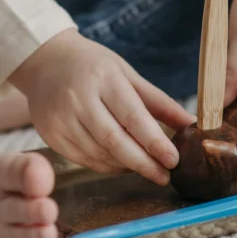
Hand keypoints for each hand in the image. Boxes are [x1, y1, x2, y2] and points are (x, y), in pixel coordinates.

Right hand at [9, 30, 194, 185]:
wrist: (45, 61)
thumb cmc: (92, 65)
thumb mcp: (126, 73)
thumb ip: (158, 101)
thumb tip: (191, 123)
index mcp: (103, 78)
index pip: (132, 116)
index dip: (154, 142)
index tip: (174, 160)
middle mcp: (79, 99)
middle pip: (115, 140)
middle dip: (143, 163)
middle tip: (164, 176)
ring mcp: (61, 118)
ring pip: (99, 154)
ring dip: (126, 166)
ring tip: (146, 168)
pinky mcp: (50, 135)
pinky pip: (83, 159)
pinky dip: (105, 166)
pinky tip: (121, 164)